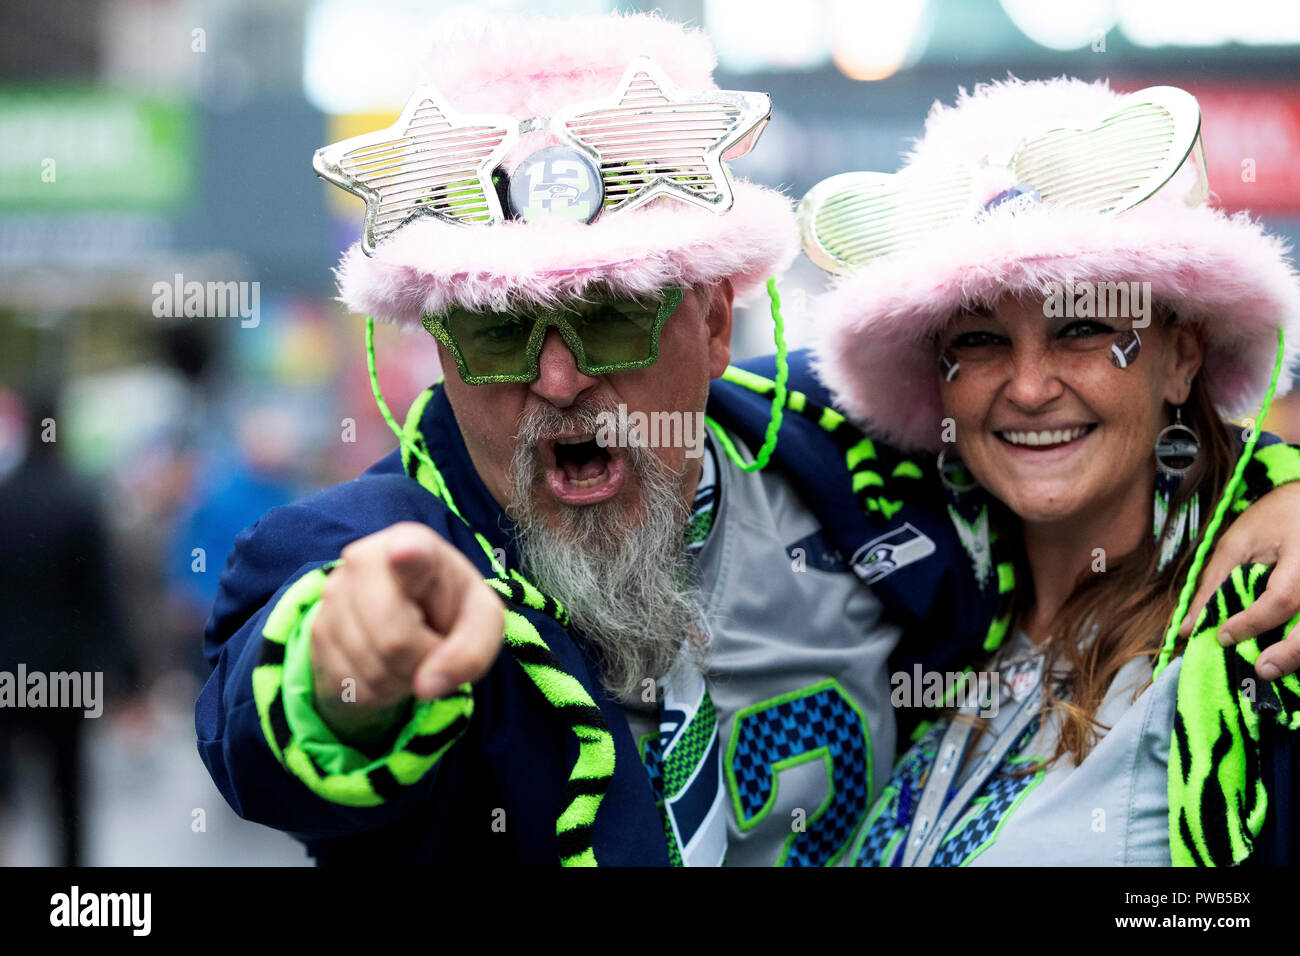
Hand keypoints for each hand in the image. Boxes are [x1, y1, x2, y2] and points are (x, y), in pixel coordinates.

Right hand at [310, 521, 504, 749]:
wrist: (411, 617)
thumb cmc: (451, 609)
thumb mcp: (482, 624)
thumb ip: (471, 652)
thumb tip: (428, 685)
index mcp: (417, 543)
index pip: (410, 550)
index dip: (408, 556)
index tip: (405, 553)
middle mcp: (364, 560)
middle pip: (394, 640)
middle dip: (422, 660)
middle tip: (433, 647)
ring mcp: (333, 595)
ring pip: (371, 668)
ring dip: (400, 678)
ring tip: (410, 652)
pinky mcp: (315, 630)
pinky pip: (350, 685)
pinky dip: (377, 689)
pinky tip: (385, 663)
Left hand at [1180, 483, 1299, 679]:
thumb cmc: (1272, 520)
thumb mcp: (1235, 544)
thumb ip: (1212, 584)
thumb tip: (1189, 627)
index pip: (1283, 596)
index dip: (1253, 622)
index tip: (1224, 635)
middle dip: (1292, 651)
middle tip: (1263, 668)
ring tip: (1273, 669)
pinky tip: (1287, 655)